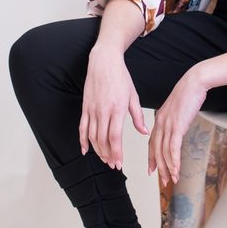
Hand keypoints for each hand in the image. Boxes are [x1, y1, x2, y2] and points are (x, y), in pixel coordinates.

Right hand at [80, 45, 147, 168]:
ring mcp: (92, 110)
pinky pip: (82, 128)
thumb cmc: (121, 77)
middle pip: (103, 140)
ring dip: (98, 151)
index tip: (119, 164)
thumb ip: (137, 116)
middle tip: (113, 165)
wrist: (104, 62)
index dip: (116, 153)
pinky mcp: (85, 107)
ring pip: (92, 136)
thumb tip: (144, 132)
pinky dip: (83, 141)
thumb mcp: (133, 96)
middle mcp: (103, 111)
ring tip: (104, 159)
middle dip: (108, 155)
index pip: (115, 137)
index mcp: (117, 109)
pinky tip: (85, 151)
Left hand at [147, 67, 208, 186]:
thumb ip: (175, 119)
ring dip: (168, 168)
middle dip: (160, 167)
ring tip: (173, 179)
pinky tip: (177, 169)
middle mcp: (160, 124)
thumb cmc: (189, 93)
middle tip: (164, 180)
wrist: (194, 82)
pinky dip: (175, 160)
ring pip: (164, 152)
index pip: (152, 142)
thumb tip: (177, 128)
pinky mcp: (177, 126)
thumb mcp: (178, 108)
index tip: (152, 169)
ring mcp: (168, 125)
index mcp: (159, 119)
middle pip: (157, 150)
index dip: (152, 157)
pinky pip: (173, 147)